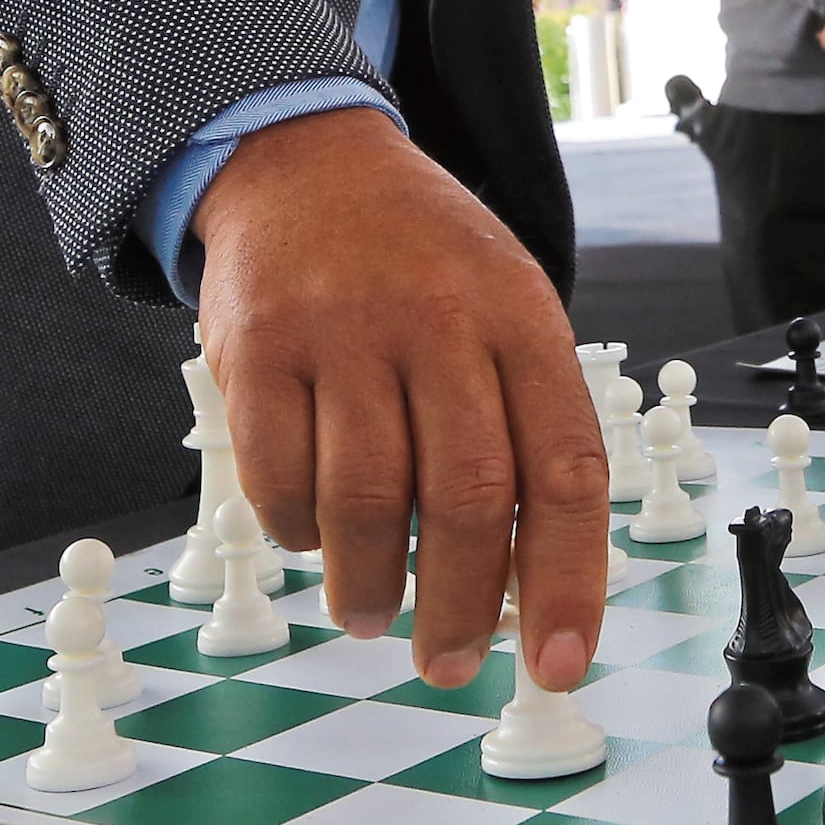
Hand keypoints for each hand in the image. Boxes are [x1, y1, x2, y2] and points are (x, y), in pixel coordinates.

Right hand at [188, 108, 607, 693]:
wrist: (306, 160)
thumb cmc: (422, 264)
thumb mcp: (503, 310)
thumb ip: (523, 428)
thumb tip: (525, 589)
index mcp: (520, 318)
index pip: (565, 469)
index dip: (567, 581)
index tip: (559, 664)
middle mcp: (438, 319)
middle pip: (466, 498)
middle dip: (460, 608)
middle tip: (448, 662)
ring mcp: (342, 329)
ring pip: (365, 499)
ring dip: (371, 585)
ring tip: (373, 615)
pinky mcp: (258, 346)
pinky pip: (279, 476)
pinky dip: (300, 532)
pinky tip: (315, 537)